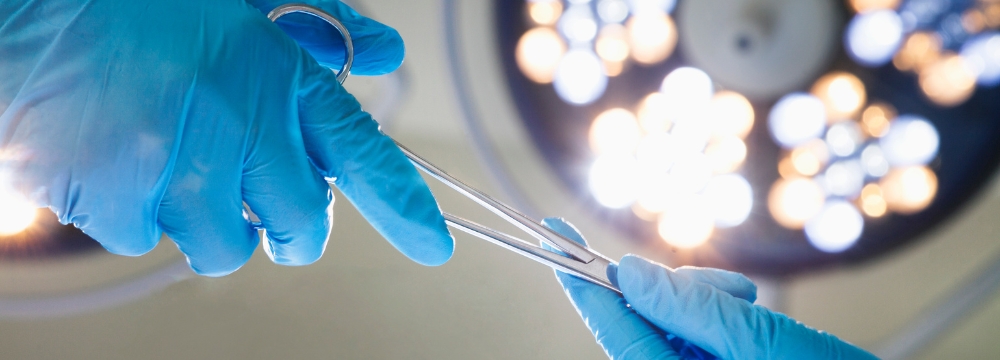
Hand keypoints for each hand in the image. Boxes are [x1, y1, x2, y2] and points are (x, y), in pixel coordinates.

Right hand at [0, 0, 453, 274]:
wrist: (26, 6)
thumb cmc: (139, 2)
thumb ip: (321, 26)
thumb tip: (380, 54)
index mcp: (278, 75)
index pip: (364, 155)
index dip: (405, 206)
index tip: (435, 244)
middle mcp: (240, 130)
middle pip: (301, 227)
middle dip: (292, 228)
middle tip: (265, 205)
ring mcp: (178, 171)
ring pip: (225, 246)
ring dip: (212, 220)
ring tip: (173, 161)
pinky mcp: (117, 202)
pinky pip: (149, 240)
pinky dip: (139, 212)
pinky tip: (117, 158)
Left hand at [541, 218, 876, 359]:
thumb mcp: (762, 343)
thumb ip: (693, 309)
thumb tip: (631, 273)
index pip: (618, 332)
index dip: (585, 283)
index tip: (556, 239)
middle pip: (644, 322)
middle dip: (676, 292)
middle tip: (729, 290)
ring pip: (671, 322)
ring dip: (705, 300)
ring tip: (751, 304)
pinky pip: (696, 333)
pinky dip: (718, 313)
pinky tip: (750, 310)